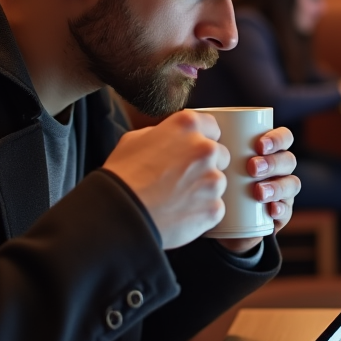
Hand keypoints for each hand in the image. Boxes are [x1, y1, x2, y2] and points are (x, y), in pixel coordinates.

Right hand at [102, 110, 228, 249]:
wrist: (120, 213)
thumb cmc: (122, 176)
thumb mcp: (134, 139)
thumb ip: (162, 134)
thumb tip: (170, 139)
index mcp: (187, 126)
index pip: (212, 127)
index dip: (201, 139)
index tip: (192, 150)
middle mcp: (205, 149)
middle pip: (220, 154)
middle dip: (206, 165)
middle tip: (183, 178)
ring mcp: (213, 180)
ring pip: (218, 183)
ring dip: (204, 189)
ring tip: (177, 199)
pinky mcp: (214, 207)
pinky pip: (215, 208)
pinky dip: (202, 212)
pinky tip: (180, 214)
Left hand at [218, 126, 300, 252]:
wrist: (215, 217)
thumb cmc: (215, 180)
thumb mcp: (215, 161)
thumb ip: (213, 145)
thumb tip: (202, 129)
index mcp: (269, 151)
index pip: (284, 138)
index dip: (277, 139)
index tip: (259, 145)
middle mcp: (280, 169)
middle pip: (288, 160)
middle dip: (273, 163)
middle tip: (252, 168)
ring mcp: (283, 192)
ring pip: (292, 184)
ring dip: (277, 186)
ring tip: (258, 192)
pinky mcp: (280, 214)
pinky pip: (288, 211)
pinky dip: (281, 209)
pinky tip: (271, 210)